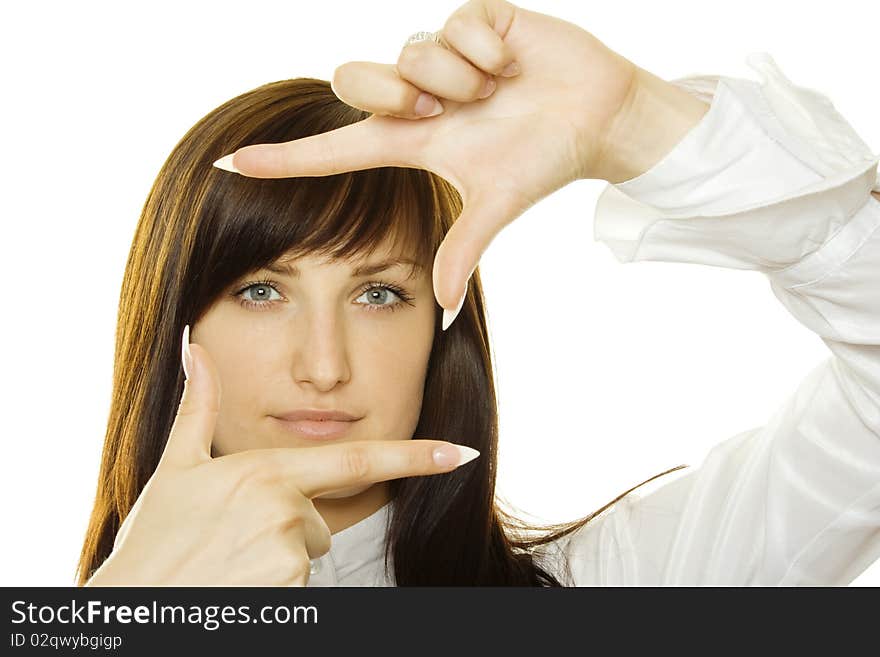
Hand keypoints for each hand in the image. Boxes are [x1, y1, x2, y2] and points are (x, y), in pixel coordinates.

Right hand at [85, 329, 477, 585]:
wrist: (136, 607)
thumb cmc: (153, 541)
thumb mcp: (176, 471)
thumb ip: (198, 410)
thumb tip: (196, 351)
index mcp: (265, 474)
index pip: (356, 460)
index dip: (415, 456)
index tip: (462, 453)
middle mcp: (284, 512)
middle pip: (317, 517)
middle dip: (289, 525)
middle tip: (233, 540)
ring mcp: (287, 558)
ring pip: (308, 553)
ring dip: (278, 558)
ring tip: (228, 564)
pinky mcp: (288, 595)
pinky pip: (301, 586)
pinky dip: (275, 586)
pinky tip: (238, 586)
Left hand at [213, 0, 704, 328]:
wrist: (599, 118)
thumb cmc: (545, 160)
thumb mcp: (496, 205)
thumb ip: (464, 249)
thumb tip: (444, 308)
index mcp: (414, 140)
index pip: (335, 149)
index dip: (284, 159)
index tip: (229, 164)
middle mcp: (417, 94)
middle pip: (356, 80)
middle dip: (399, 94)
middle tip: (448, 110)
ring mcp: (442, 54)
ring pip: (411, 51)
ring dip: (458, 79)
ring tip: (496, 90)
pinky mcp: (474, 18)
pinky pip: (455, 25)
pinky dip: (487, 51)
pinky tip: (511, 63)